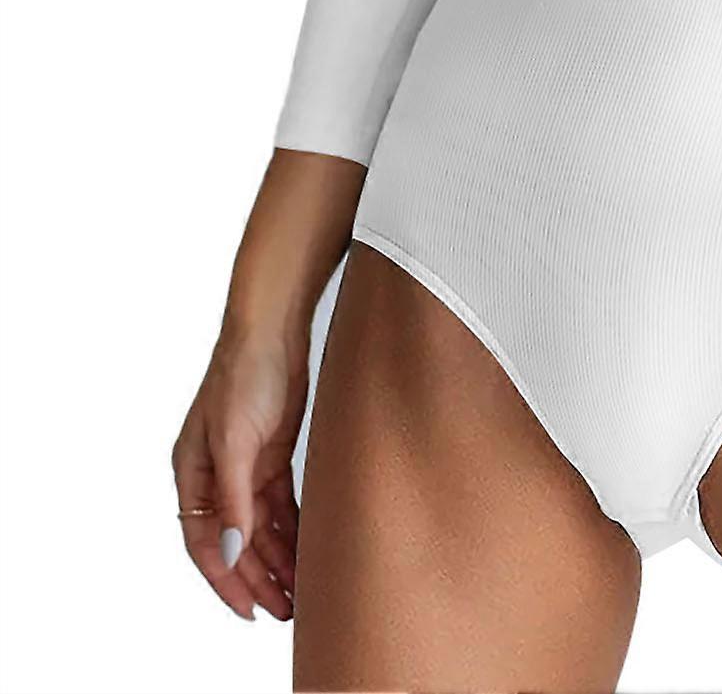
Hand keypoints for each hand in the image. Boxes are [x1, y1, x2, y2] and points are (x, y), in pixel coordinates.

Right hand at [171, 324, 305, 621]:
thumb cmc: (244, 375)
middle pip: (237, 542)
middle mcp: (217, 477)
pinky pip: (282, 505)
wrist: (274, 329)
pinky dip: (293, 529)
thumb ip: (234, 497)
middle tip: (285, 611)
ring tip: (301, 591)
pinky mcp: (273, 455)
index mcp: (193, 476)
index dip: (226, 581)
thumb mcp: (235, 439)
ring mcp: (246, 467)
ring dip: (278, 559)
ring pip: (261, 528)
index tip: (250, 611)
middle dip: (258, 578)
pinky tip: (308, 551)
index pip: (207, 544)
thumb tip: (232, 551)